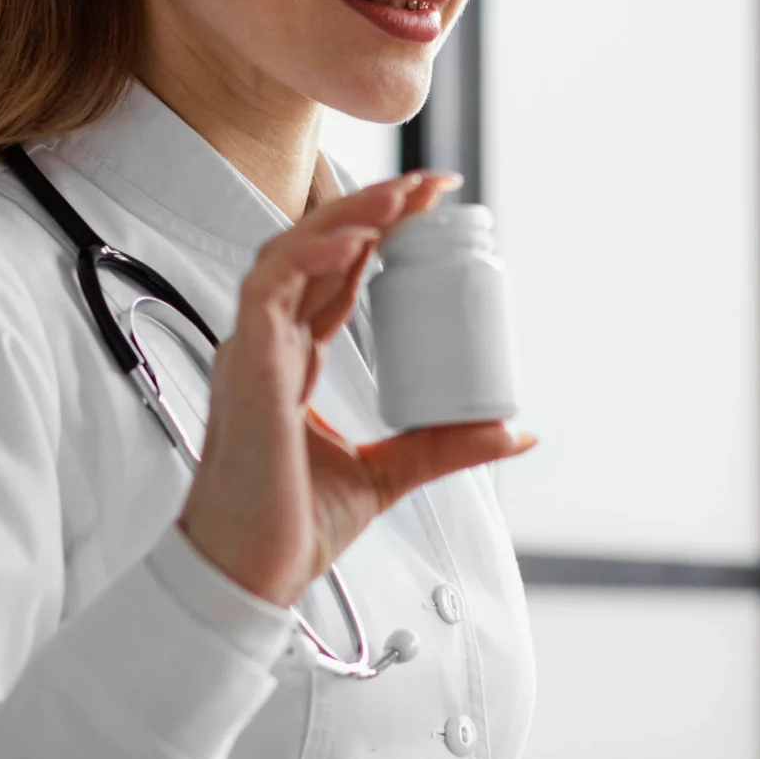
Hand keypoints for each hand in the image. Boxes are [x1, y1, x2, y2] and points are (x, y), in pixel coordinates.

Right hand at [178, 170, 533, 605]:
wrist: (248, 574)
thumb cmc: (293, 528)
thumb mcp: (390, 475)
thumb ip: (445, 447)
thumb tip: (515, 432)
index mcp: (292, 362)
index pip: (335, 278)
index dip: (377, 236)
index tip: (429, 205)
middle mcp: (268, 346)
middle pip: (315, 251)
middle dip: (371, 209)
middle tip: (428, 185)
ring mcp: (251, 351)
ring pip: (291, 254)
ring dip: (347, 218)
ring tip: (401, 197)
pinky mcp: (244, 367)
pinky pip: (269, 289)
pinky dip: (310, 257)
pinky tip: (354, 240)